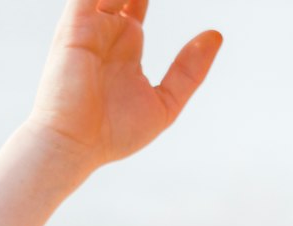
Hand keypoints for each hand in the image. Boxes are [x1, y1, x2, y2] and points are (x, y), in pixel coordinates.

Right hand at [25, 0, 222, 171]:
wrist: (76, 144)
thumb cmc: (115, 133)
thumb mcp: (166, 103)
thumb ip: (189, 70)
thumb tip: (216, 35)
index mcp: (126, 43)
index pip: (139, 0)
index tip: (193, 2)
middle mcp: (107, 27)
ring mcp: (91, 22)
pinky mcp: (76, 21)